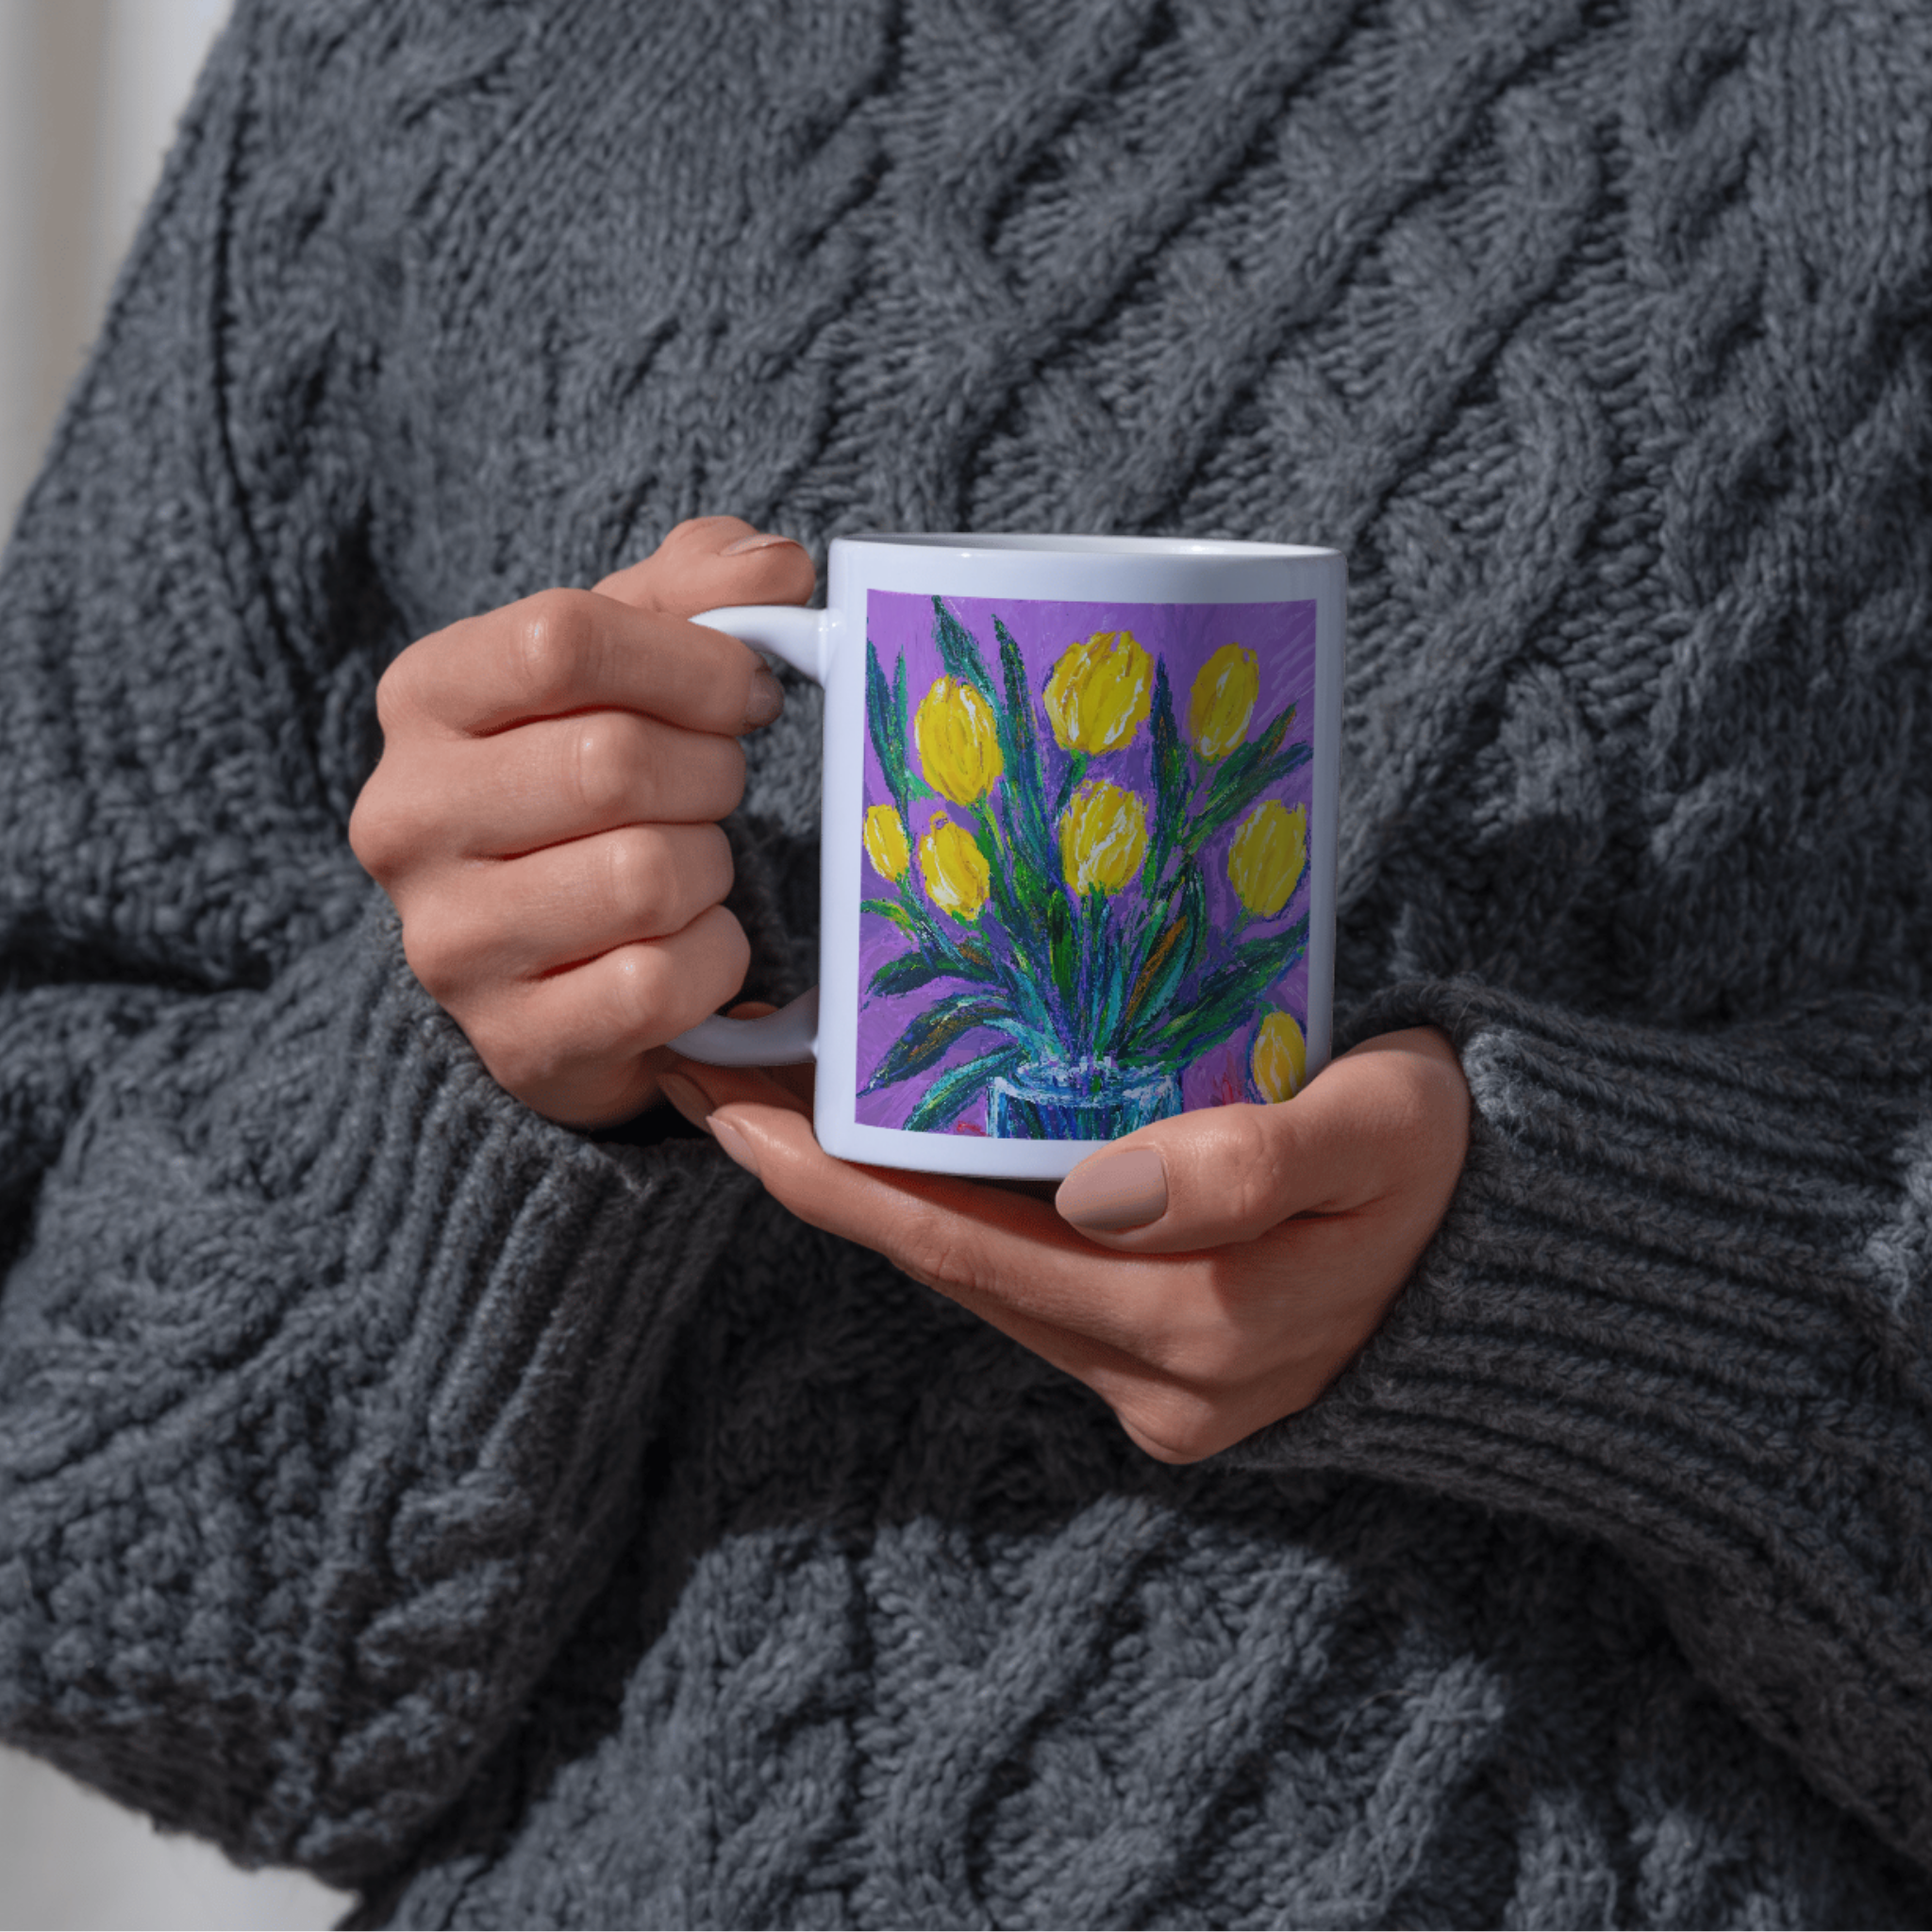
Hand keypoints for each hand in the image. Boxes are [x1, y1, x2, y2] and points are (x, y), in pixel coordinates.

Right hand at [349, 517, 814, 1126]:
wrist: (552, 965)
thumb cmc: (595, 791)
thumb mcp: (630, 666)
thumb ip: (696, 592)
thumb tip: (779, 567)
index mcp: (425, 697)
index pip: (561, 637)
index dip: (691, 661)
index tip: (746, 692)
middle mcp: (407, 818)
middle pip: (612, 761)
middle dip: (710, 774)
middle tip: (719, 791)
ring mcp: (448, 942)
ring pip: (644, 877)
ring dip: (711, 872)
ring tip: (690, 870)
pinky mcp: (512, 1040)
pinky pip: (661, 982)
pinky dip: (712, 962)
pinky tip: (687, 948)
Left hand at [657, 1027, 1470, 1461]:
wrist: (1523, 1255)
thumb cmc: (1451, 1161)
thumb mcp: (1383, 1130)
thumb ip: (1253, 1162)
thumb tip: (1096, 1190)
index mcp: (1193, 1319)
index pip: (964, 1242)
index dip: (836, 1175)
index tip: (730, 1105)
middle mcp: (1154, 1377)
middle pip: (942, 1264)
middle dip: (819, 1176)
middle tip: (713, 1084)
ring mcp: (1154, 1386)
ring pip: (973, 1279)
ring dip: (872, 1196)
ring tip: (779, 1103)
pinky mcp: (1162, 1370)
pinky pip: (1022, 1286)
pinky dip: (950, 1218)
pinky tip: (901, 1155)